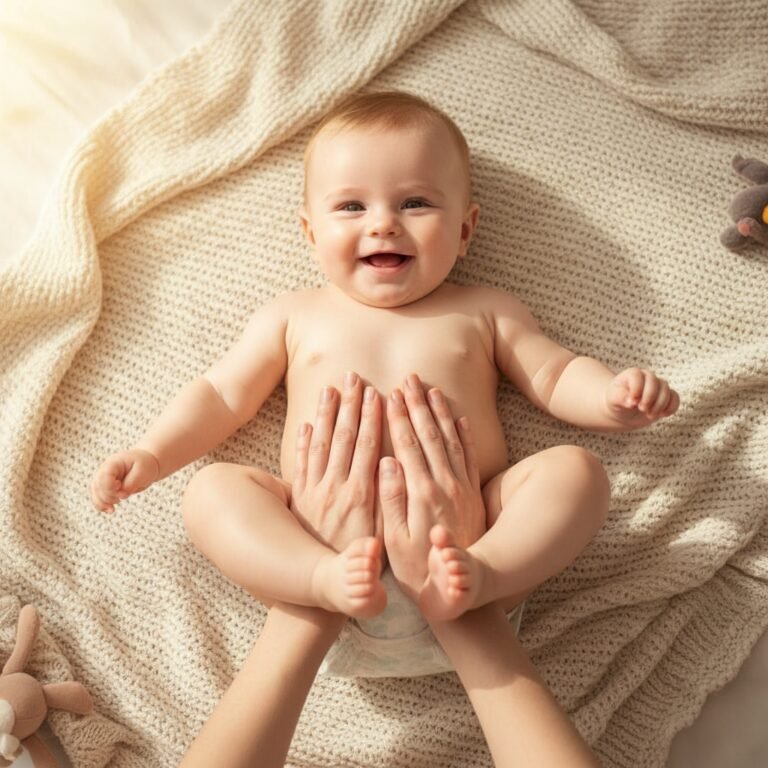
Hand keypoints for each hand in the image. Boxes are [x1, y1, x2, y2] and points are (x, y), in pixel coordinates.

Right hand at [90, 448, 159, 512]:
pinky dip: (101, 505)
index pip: (104, 476)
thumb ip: (131, 483)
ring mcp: (104, 478)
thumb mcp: (142, 471)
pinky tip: (109, 511)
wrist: (148, 463)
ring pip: (95, 493)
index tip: (121, 487)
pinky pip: (98, 497)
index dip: (110, 487)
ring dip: (103, 503)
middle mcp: (105, 470)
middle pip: (98, 486)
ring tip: (112, 510)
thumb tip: (122, 495)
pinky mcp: (107, 486)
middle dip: (109, 496)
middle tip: (125, 495)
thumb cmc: (145, 465)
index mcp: (114, 463)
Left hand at [289, 372, 381, 551]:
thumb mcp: (380, 548)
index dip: (371, 419)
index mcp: (359, 497)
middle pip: (343, 438)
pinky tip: (306, 422)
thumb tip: (391, 481)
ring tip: (330, 388)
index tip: (376, 394)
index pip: (366, 448)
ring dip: (326, 414)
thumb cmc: (360, 566)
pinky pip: (300, 464)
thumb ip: (386, 515)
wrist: (321, 587)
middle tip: (354, 376)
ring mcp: (314, 492)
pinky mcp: (300, 498)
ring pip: (320, 445)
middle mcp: (335, 489)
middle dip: (350, 405)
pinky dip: (302, 441)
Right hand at [376, 374, 485, 600]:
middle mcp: (444, 485)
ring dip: (439, 411)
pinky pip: (470, 456)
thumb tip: (386, 464)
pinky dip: (465, 434)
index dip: (397, 418)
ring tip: (429, 388)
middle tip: (408, 378)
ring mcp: (462, 488)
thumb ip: (392, 501)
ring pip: (450, 439)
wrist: (464, 588)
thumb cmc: (420, 570)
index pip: (407, 446)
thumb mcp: (396, 542)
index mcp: (421, 494)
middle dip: (417, 404)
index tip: (389, 394)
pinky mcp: (474, 494)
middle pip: (429, 435)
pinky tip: (460, 417)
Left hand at [607, 367, 678, 423]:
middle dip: (649, 398)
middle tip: (641, 409)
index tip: (631, 403)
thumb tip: (630, 401)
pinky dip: (671, 407)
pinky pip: (675, 398)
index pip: (638, 376)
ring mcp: (658, 386)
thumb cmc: (616, 402)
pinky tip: (662, 415)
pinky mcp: (666, 397)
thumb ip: (619, 397)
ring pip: (667, 390)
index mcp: (632, 374)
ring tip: (649, 415)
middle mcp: (647, 377)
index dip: (636, 390)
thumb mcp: (613, 400)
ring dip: (659, 405)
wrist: (622, 412)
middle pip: (655, 382)